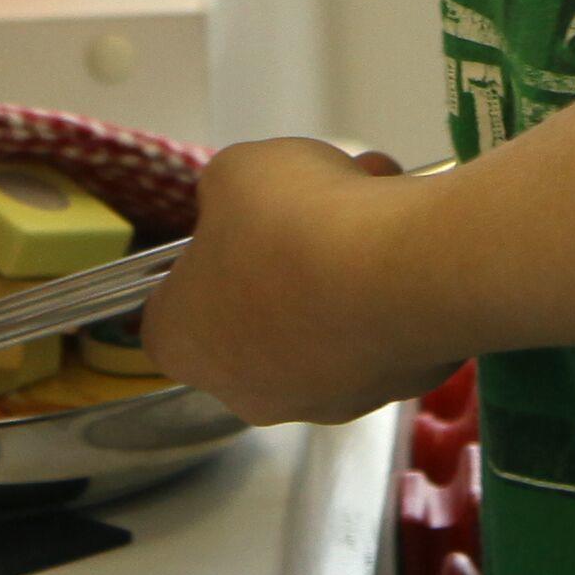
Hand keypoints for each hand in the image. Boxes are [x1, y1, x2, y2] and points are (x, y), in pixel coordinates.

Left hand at [141, 138, 452, 424]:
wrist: (399, 268)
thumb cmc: (291, 224)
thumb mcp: (235, 172)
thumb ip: (224, 194)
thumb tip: (238, 204)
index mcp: (182, 344)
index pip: (170, 316)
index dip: (198, 269)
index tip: (232, 231)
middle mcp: (245, 392)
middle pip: (252, 324)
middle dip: (280, 270)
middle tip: (308, 214)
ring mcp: (321, 403)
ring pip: (324, 328)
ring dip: (339, 277)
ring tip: (370, 212)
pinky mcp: (389, 393)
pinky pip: (381, 334)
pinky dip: (390, 293)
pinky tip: (404, 245)